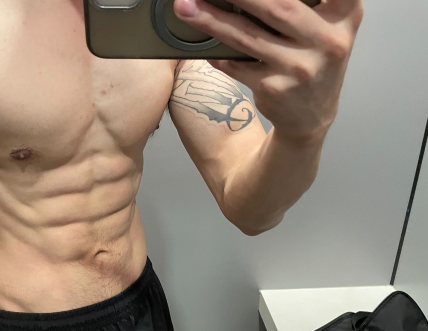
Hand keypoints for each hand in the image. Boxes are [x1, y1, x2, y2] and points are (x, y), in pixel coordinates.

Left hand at [173, 0, 363, 143]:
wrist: (312, 117)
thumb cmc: (314, 60)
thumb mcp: (329, 27)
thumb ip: (308, 4)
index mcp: (345, 16)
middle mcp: (327, 41)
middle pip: (277, 6)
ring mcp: (299, 68)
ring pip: (248, 36)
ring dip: (212, 20)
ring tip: (186, 7)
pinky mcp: (274, 88)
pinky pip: (237, 64)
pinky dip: (217, 51)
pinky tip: (200, 41)